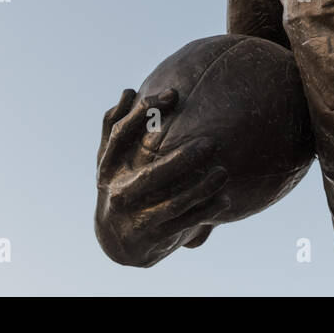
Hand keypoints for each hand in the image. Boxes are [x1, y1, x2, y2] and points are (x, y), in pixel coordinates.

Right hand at [94, 87, 230, 266]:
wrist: (117, 240)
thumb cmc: (122, 185)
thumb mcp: (112, 160)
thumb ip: (116, 126)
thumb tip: (128, 91)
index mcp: (108, 168)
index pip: (121, 136)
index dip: (144, 113)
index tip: (173, 94)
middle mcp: (119, 194)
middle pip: (151, 175)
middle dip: (182, 160)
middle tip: (211, 143)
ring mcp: (135, 218)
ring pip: (172, 203)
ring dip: (200, 189)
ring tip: (223, 172)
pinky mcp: (152, 238)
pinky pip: (183, 224)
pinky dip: (204, 212)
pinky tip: (224, 199)